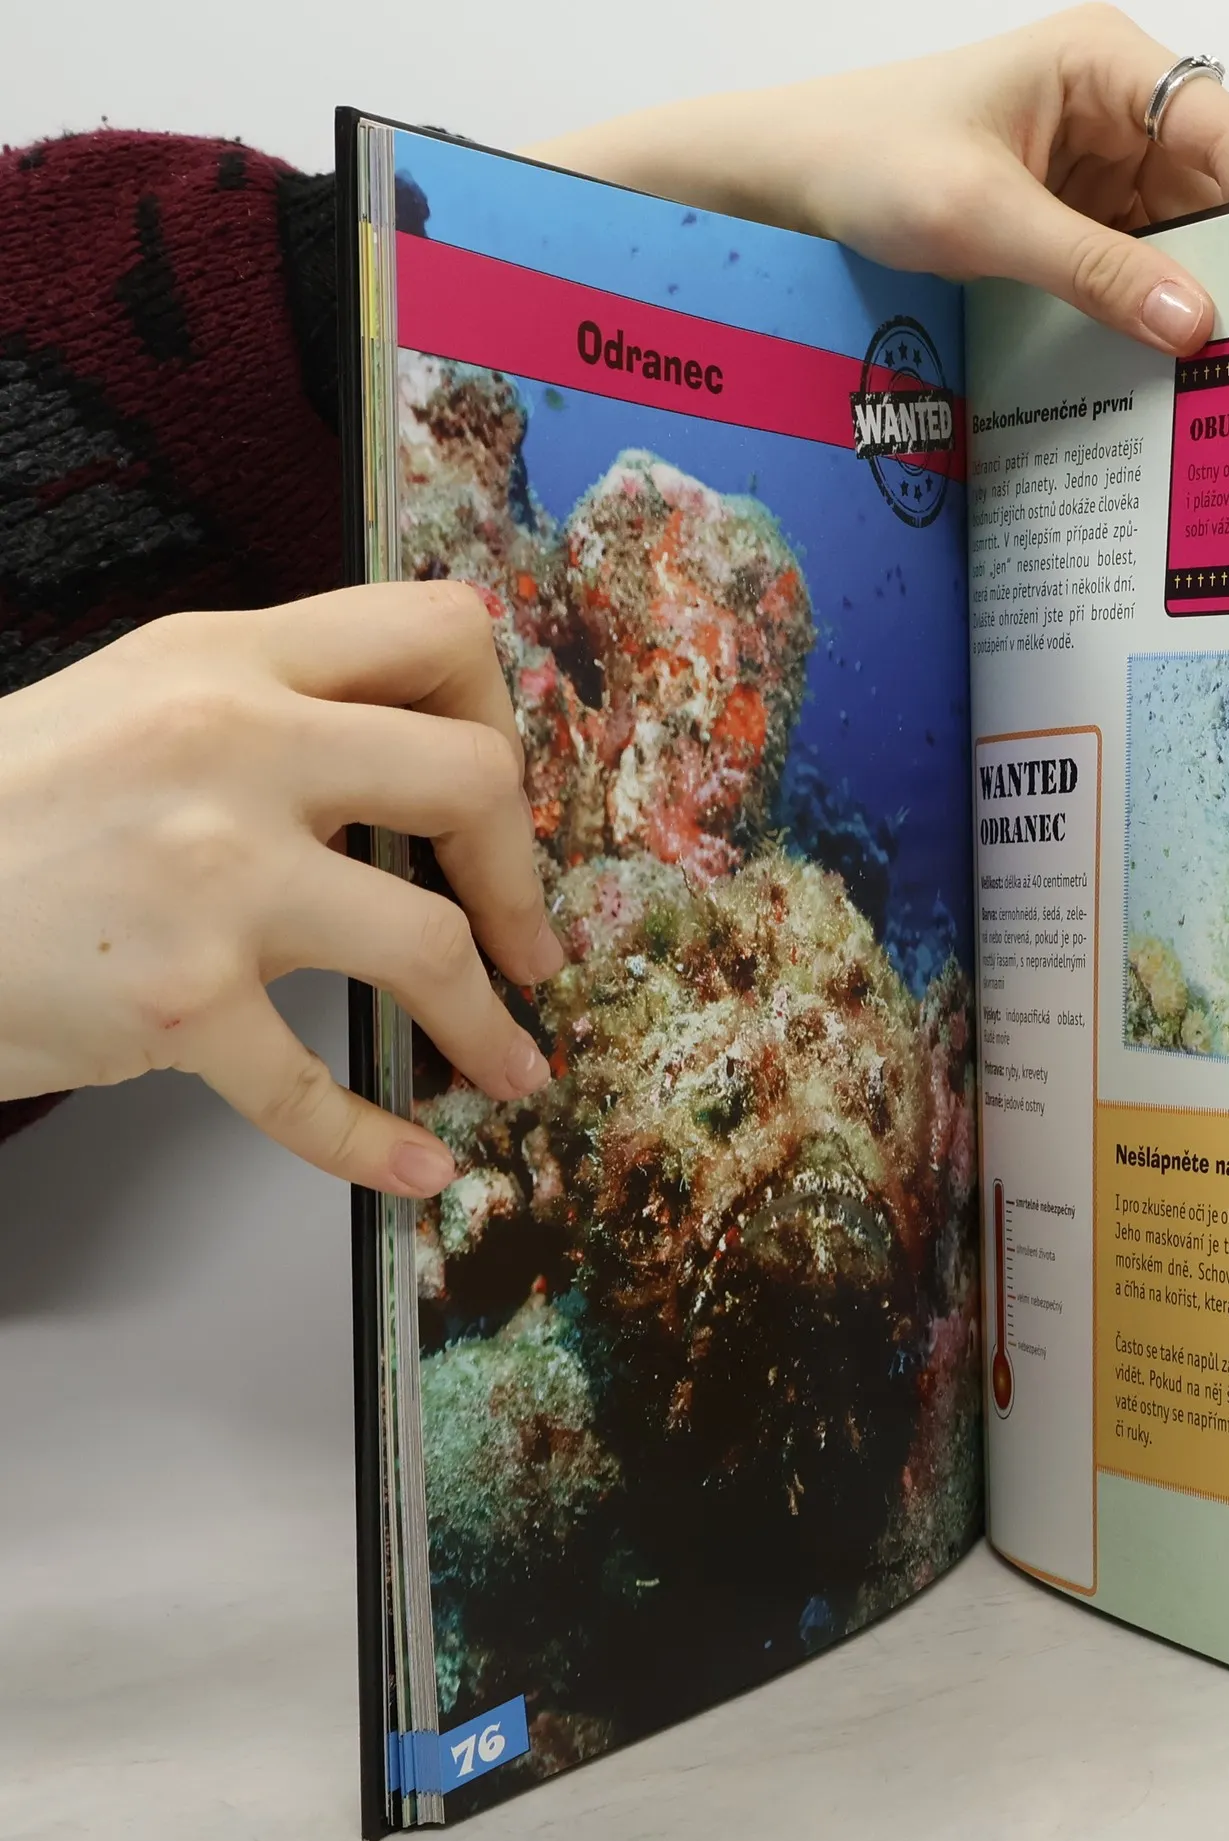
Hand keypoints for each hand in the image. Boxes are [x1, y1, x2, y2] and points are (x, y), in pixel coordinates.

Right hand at [0, 583, 562, 1194]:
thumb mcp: (142, 704)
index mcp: (232, 662)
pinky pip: (312, 1090)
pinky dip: (379, 1144)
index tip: (498, 796)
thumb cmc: (9, 807)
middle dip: (521, 872)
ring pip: (425, 945)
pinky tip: (424, 1167)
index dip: (500, 716)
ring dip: (489, 1023)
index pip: (439, 634)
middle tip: (525, 939)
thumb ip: (278, 713)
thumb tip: (417, 767)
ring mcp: (208, 876)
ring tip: (517, 1064)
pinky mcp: (177, 998)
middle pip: (471, 778)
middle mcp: (233, 749)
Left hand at [530, 5, 1228, 354]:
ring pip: (1181, 236)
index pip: (1228, 132)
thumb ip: (1094, 270)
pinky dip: (1144, 308)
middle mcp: (1115, 107)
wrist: (787, 186)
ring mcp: (1096, 165)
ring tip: (1209, 372)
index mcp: (1105, 64)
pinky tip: (1154, 358)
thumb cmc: (869, 162)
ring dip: (1189, 296)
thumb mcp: (985, 220)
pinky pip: (1133, 264)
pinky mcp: (1071, 217)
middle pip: (1216, 189)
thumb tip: (1196, 321)